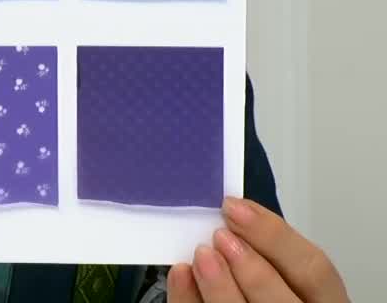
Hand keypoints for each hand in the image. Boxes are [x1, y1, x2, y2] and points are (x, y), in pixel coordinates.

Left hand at [169, 197, 349, 302]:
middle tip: (220, 236)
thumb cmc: (261, 288)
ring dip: (222, 286)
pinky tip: (180, 275)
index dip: (275, 237)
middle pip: (284, 302)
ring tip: (201, 254)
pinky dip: (190, 299)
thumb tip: (232, 223)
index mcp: (321, 299)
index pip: (314, 271)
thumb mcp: (278, 270)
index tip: (234, 208)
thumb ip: (264, 253)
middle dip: (252, 267)